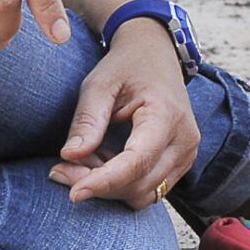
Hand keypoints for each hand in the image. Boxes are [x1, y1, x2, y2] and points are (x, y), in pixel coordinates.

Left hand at [47, 22, 200, 209]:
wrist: (155, 56)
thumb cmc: (126, 66)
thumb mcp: (99, 84)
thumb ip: (87, 120)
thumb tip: (70, 156)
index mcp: (166, 115)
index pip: (137, 162)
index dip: (104, 182)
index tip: (73, 193)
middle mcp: (184, 140)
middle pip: (139, 184)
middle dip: (98, 185)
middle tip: (62, 168)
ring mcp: (186, 154)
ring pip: (143, 193)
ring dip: (109, 187)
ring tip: (84, 160)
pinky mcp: (180, 163)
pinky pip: (149, 189)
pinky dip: (121, 184)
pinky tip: (102, 162)